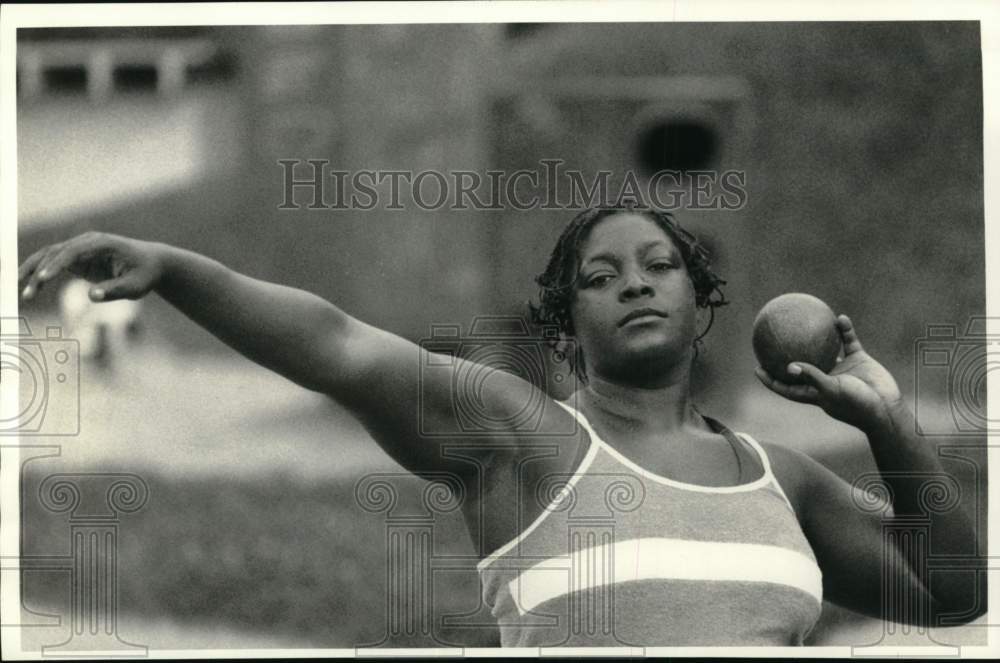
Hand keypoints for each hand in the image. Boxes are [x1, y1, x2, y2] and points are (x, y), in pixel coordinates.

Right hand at [19, 232, 163, 302]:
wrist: (151, 263)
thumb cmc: (145, 274)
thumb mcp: (136, 286)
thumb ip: (116, 290)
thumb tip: (91, 296)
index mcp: (102, 243)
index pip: (72, 252)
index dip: (56, 265)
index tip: (43, 279)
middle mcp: (87, 242)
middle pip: (55, 253)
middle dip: (39, 272)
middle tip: (27, 294)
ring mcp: (80, 248)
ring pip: (49, 257)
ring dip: (34, 273)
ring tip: (24, 294)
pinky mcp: (78, 258)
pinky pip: (53, 264)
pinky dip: (41, 275)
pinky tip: (31, 288)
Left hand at [754, 314, 903, 433]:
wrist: (886, 407)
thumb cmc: (856, 404)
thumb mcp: (831, 390)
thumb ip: (812, 376)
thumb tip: (789, 366)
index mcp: (814, 392)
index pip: (786, 387)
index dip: (771, 379)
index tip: (757, 368)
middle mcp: (825, 379)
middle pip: (802, 365)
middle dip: (788, 354)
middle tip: (774, 338)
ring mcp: (842, 369)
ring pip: (825, 348)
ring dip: (817, 335)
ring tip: (806, 318)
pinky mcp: (858, 359)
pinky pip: (848, 340)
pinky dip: (844, 330)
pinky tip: (839, 317)